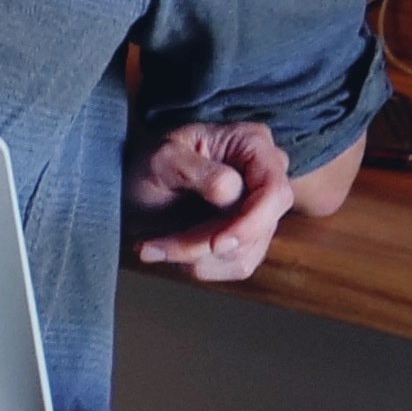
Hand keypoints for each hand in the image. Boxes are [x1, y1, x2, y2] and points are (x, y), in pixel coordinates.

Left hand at [125, 119, 299, 282]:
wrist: (136, 184)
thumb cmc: (151, 162)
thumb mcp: (161, 158)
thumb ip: (196, 171)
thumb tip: (231, 193)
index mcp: (253, 144)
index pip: (274, 192)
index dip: (251, 223)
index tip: (216, 244)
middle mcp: (266, 176)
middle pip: (261, 228)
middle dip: (207, 243)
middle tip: (155, 247)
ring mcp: (262, 210)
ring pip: (245, 253)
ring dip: (194, 257)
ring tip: (152, 246)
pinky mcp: (249, 238)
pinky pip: (234, 266)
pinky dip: (197, 265)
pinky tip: (166, 250)